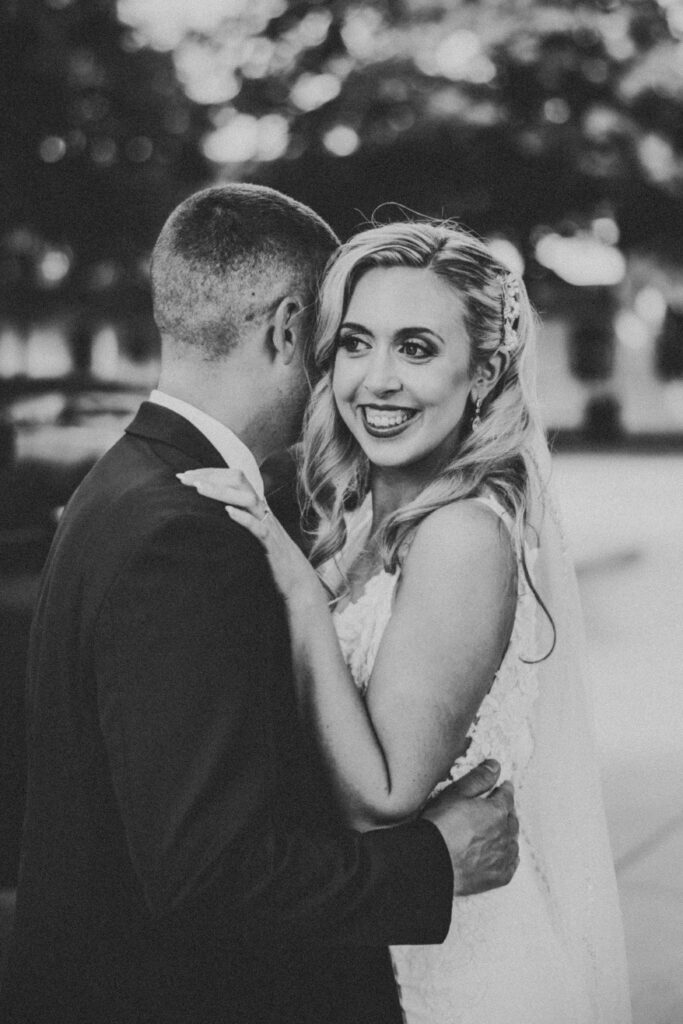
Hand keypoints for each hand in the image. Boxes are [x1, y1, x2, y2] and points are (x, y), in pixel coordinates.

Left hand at [177, 468, 320, 604]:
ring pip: (247, 499)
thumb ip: (235, 517)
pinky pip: (258, 527)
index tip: (185, 475)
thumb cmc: (269, 555)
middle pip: (238, 480)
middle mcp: (261, 509)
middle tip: (183, 478)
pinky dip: (243, 518)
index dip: (209, 472)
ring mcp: (268, 524)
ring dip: (221, 491)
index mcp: (255, 504)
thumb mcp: (249, 530)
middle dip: (210, 476)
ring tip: (198, 488)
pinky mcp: (271, 543)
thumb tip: (208, 511)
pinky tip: (227, 513)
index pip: (232, 477)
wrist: (296, 578)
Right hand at [423, 760, 518, 895]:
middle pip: (511, 818)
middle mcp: (505, 834)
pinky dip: (509, 857)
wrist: (431, 863)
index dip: (504, 789)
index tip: (504, 786)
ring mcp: (503, 857)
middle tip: (501, 807)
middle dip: (507, 811)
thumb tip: (495, 765)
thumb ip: (478, 778)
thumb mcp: (456, 794)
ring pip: (513, 841)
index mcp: (496, 811)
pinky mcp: (498, 877)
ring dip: (509, 833)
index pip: (506, 796)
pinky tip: (503, 854)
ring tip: (500, 830)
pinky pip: (511, 864)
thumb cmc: (440, 826)